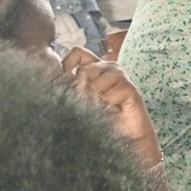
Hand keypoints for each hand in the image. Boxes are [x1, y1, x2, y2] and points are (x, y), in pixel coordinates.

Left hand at [62, 49, 161, 171]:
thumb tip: (61, 75)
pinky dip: (107, 107)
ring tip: (103, 109)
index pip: (77, 53)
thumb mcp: (84, 100)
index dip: (68, 64)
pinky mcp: (129, 88)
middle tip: (90, 105)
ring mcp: (120, 76)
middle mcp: (109, 68)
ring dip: (95, 100)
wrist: (128, 137)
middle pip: (84, 70)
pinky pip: (108, 95)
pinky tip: (113, 111)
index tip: (67, 82)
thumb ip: (74, 85)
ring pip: (95, 82)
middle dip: (82, 91)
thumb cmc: (106, 119)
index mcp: (96, 67)